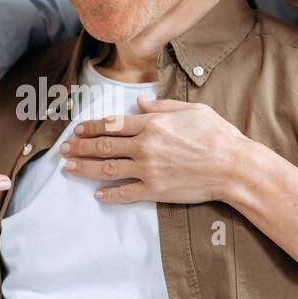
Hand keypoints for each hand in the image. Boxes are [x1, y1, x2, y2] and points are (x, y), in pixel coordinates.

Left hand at [59, 97, 250, 204]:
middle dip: (80, 147)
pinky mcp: (156, 190)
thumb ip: (162, 107)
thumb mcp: (191, 110)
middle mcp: (145, 146)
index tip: (77, 130)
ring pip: (108, 169)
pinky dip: (110, 194)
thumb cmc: (218, 135)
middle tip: (63, 149)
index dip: (91, 127)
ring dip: (86, 168)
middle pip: (104, 146)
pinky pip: (126, 193)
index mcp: (153, 124)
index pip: (113, 124)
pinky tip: (98, 194)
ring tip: (69, 169)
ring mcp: (149, 170)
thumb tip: (140, 103)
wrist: (234, 167)